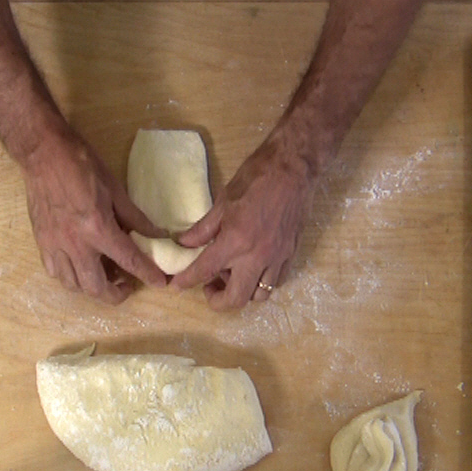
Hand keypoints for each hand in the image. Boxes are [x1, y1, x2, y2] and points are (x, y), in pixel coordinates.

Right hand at [22, 129, 166, 303]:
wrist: (43, 153)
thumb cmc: (81, 165)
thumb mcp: (115, 188)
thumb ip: (135, 218)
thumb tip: (157, 235)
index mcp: (97, 228)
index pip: (128, 260)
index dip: (147, 274)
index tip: (160, 283)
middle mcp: (74, 243)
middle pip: (96, 287)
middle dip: (116, 294)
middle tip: (127, 285)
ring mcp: (54, 245)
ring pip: (73, 285)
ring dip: (92, 287)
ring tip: (104, 276)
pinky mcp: (41, 242)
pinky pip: (55, 273)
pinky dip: (71, 277)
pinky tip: (80, 267)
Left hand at [171, 131, 322, 310]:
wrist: (293, 169)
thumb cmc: (256, 179)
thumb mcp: (223, 201)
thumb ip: (203, 229)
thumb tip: (185, 244)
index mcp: (236, 241)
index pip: (205, 271)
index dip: (187, 281)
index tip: (177, 286)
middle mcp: (257, 256)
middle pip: (236, 298)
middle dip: (218, 300)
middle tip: (209, 287)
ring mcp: (277, 258)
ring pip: (259, 295)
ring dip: (242, 291)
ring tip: (233, 274)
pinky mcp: (291, 254)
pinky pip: (276, 282)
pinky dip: (262, 282)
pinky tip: (253, 268)